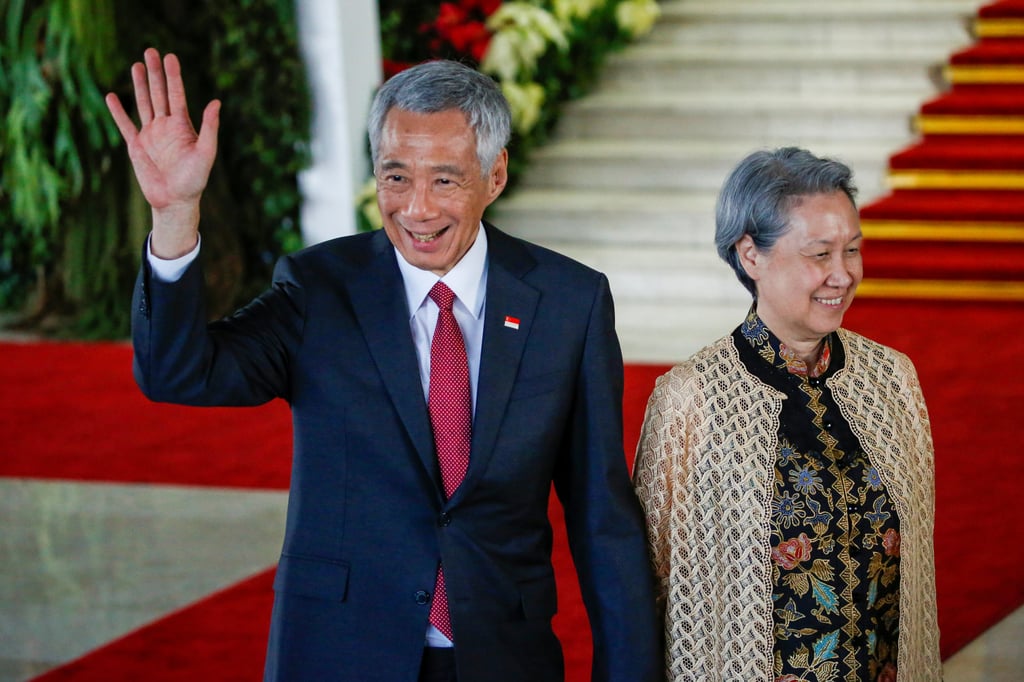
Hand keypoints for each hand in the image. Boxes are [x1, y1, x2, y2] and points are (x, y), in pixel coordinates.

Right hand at [106, 48, 219, 257]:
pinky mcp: (136, 146)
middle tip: (150, 50)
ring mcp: (150, 135)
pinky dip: (118, 112)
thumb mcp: (206, 153)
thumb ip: (210, 128)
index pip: (176, 94)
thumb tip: (216, 101)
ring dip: (140, 85)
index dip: (173, 76)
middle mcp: (166, 127)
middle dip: (155, 73)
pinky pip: (125, 125)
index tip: (170, 56)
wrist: (175, 201)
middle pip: (159, 93)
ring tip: (136, 65)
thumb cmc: (195, 180)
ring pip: (143, 104)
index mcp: (183, 127)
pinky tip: (112, 96)